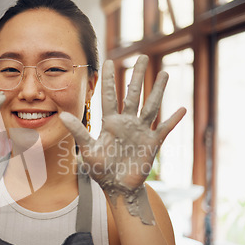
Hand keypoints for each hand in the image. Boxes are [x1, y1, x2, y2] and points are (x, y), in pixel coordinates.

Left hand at [60, 56, 184, 203]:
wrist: (117, 188)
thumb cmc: (101, 170)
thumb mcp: (87, 150)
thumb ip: (78, 131)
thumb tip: (62, 115)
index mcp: (110, 122)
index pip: (109, 96)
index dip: (108, 79)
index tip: (108, 61)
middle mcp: (126, 122)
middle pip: (133, 94)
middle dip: (137, 76)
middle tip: (141, 57)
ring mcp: (140, 131)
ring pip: (151, 106)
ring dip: (157, 91)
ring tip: (164, 73)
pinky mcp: (152, 143)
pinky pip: (164, 129)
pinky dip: (173, 120)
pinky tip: (181, 109)